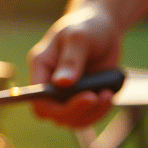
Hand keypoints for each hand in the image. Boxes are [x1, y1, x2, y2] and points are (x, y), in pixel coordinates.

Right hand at [26, 6, 122, 127]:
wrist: (104, 29)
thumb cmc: (87, 27)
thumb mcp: (79, 37)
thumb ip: (70, 60)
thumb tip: (62, 84)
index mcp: (41, 68)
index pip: (37, 100)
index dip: (53, 107)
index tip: (79, 100)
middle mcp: (50, 86)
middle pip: (55, 115)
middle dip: (78, 110)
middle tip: (97, 96)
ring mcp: (67, 95)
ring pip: (73, 121)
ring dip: (92, 113)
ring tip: (108, 94)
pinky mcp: (83, 100)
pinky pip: (88, 117)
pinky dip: (100, 111)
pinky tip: (109, 94)